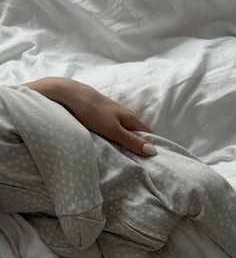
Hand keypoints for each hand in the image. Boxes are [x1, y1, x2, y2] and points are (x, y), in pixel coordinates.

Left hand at [23, 77, 156, 156]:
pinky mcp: (100, 114)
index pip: (148, 132)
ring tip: (123, 156)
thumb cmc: (92, 113)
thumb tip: (153, 151)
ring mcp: (111, 113)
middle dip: (138, 145)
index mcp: (130, 117)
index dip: (150, 145)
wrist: (69, 95)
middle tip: (137, 162)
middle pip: (136, 131)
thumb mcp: (113, 130)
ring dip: (125, 141)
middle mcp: (123, 114)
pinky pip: (112, 127)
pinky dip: (114, 136)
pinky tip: (108, 144)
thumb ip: (131, 141)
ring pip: (123, 129)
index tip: (150, 160)